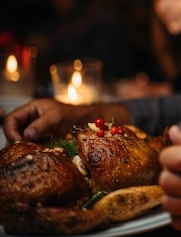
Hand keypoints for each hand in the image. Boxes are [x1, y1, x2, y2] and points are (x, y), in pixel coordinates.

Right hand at [2, 98, 131, 143]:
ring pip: (21, 138)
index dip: (11, 130)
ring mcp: (36, 127)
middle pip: (14, 129)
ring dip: (23, 145)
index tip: (18, 141)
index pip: (12, 119)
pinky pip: (31, 143)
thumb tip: (26, 135)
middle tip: (21, 150)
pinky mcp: (42, 136)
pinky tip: (35, 153)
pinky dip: (31, 148)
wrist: (88, 120)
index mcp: (32, 108)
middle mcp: (32, 117)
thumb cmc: (74, 115)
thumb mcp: (57, 118)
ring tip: (28, 153)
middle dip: (15, 139)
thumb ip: (41, 125)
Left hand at [159, 126, 180, 236]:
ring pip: (170, 203)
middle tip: (178, 172)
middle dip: (168, 173)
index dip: (167, 155)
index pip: (179, 158)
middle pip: (169, 181)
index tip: (171, 156)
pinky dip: (180, 211)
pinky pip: (177, 222)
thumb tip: (174, 133)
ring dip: (172, 193)